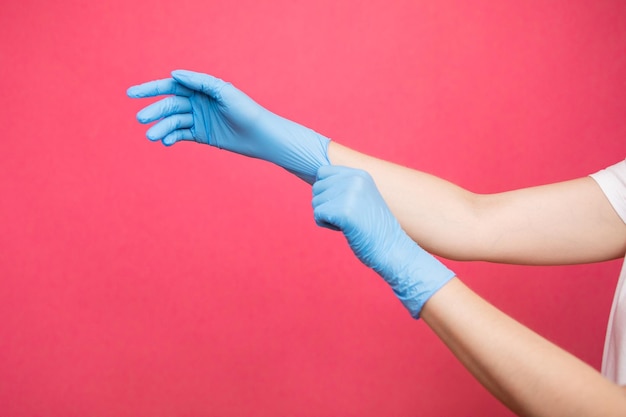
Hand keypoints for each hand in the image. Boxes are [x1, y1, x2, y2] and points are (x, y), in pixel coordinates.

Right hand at [127, 70, 329, 182]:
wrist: (259, 135)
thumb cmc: (245, 110)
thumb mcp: (223, 91)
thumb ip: (199, 82)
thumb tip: (174, 74)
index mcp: (200, 88)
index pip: (171, 86)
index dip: (150, 89)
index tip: (132, 94)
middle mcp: (197, 102)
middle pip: (169, 105)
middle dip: (154, 111)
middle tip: (141, 119)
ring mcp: (198, 119)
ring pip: (173, 122)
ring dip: (161, 128)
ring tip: (151, 136)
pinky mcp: (201, 134)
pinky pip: (181, 135)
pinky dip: (172, 138)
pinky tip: (166, 142)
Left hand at [312, 166, 454, 317]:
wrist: (392, 248)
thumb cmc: (373, 226)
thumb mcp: (361, 196)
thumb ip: (342, 185)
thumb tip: (316, 181)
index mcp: (360, 173)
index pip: (322, 172)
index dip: (326, 190)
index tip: (344, 203)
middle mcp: (355, 179)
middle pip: (317, 188)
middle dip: (326, 205)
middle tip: (349, 216)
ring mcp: (350, 194)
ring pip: (315, 202)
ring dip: (327, 216)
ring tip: (349, 222)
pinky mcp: (344, 210)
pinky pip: (318, 215)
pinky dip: (327, 225)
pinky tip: (346, 228)